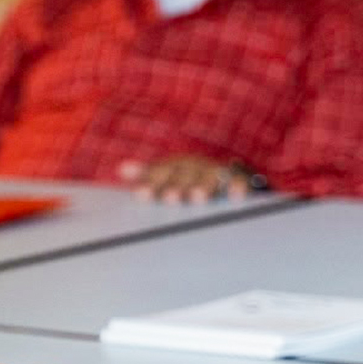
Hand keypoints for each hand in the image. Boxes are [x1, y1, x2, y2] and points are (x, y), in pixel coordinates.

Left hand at [118, 156, 253, 203]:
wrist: (227, 173)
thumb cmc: (189, 179)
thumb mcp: (169, 175)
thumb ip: (147, 175)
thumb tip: (122, 168)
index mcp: (175, 166)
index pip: (160, 173)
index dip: (150, 183)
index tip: (140, 194)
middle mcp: (195, 166)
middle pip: (184, 175)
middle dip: (176, 186)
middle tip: (170, 197)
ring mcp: (217, 172)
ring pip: (210, 177)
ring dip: (204, 186)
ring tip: (198, 196)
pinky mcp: (239, 178)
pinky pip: (240, 181)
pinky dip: (238, 186)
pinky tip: (235, 196)